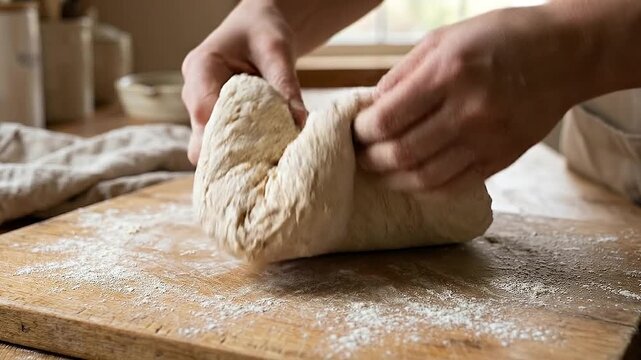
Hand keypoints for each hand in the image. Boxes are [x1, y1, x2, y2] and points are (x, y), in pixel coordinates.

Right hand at [182, 1, 306, 163]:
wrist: (257, 29)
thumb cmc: (263, 32)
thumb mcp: (277, 51)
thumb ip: (286, 84)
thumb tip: (301, 122)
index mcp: (200, 67)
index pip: (203, 111)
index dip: (223, 137)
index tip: (253, 152)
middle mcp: (193, 92)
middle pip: (199, 138)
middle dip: (226, 156)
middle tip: (262, 166)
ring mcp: (200, 109)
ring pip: (207, 147)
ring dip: (234, 157)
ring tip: (265, 163)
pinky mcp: (214, 121)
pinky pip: (220, 145)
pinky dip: (240, 154)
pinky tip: (263, 157)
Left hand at [354, 5, 595, 190]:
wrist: (566, 54)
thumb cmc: (499, 38)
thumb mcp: (443, 39)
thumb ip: (402, 75)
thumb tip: (371, 109)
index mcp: (448, 73)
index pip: (387, 120)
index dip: (361, 132)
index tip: (355, 131)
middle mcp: (468, 111)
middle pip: (401, 155)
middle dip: (370, 160)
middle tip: (360, 155)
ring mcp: (488, 140)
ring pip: (424, 179)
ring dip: (393, 180)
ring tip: (381, 171)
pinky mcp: (502, 158)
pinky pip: (454, 186)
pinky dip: (425, 187)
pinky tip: (413, 178)